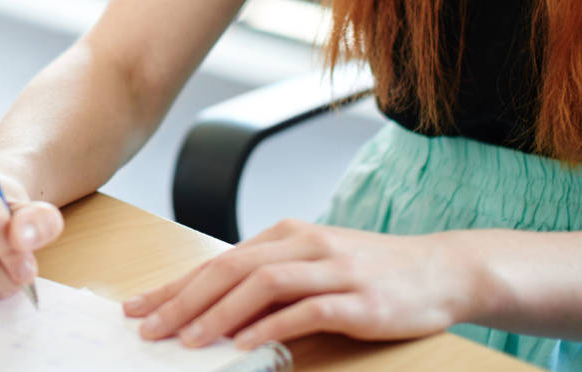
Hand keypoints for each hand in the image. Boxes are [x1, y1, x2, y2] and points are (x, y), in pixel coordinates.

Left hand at [122, 219, 476, 348]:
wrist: (443, 271)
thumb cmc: (372, 273)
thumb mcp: (315, 267)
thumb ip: (271, 282)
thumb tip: (215, 311)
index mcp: (286, 234)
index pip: (218, 261)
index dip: (174, 285)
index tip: (138, 307)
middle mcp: (304, 244)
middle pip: (230, 268)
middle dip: (182, 299)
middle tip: (148, 327)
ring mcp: (333, 269)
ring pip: (262, 284)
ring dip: (218, 313)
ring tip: (187, 340)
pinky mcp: (359, 300)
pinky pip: (306, 311)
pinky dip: (270, 328)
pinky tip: (246, 346)